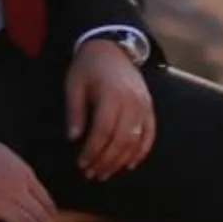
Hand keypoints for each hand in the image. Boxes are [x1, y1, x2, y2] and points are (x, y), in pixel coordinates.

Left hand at [66, 38, 155, 181]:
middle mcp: (131, 101)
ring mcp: (143, 105)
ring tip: (105, 173)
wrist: (112, 47)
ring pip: (135, 140)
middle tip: (92, 174)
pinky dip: (141, 151)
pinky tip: (130, 164)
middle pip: (120, 140)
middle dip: (105, 161)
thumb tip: (73, 139)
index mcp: (110, 94)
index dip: (92, 151)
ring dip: (120, 161)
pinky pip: (150, 134)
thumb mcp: (74, 85)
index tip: (81, 164)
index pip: (103, 131)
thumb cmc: (88, 67)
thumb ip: (75, 112)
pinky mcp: (149, 107)